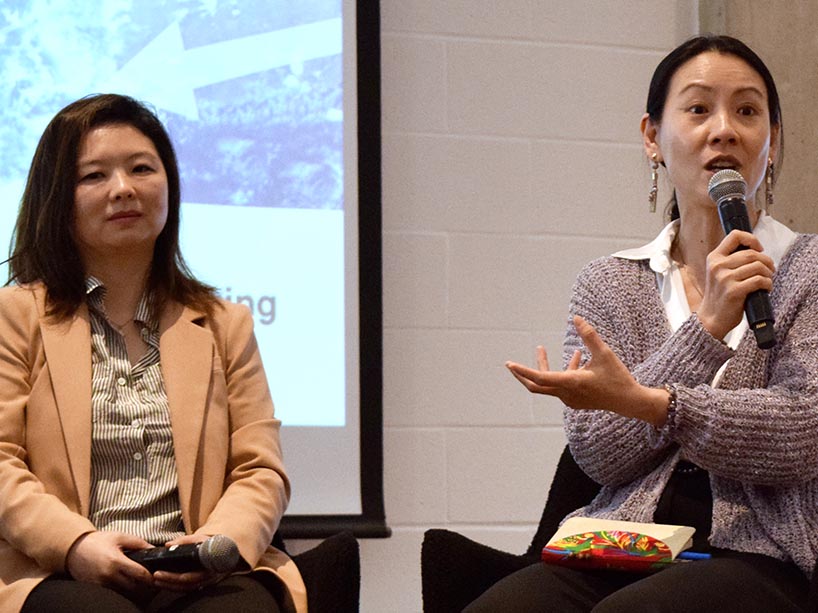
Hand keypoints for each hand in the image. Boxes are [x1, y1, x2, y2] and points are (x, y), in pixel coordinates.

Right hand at [66, 531, 153, 591]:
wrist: (73, 549)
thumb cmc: (97, 541)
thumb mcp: (120, 537)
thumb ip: (138, 543)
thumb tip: (154, 549)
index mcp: (116, 561)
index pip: (139, 574)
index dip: (151, 576)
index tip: (157, 575)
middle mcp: (108, 575)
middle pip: (134, 586)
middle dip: (144, 584)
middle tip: (151, 578)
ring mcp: (102, 584)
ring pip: (125, 592)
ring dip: (134, 587)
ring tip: (139, 579)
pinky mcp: (97, 588)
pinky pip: (115, 592)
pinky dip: (123, 588)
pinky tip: (126, 580)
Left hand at [150, 534, 227, 592]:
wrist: (224, 551)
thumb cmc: (212, 544)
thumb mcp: (200, 538)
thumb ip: (184, 541)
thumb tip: (167, 545)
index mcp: (209, 566)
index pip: (192, 576)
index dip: (178, 577)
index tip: (164, 573)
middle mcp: (207, 577)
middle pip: (186, 584)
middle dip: (169, 581)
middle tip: (156, 575)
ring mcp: (203, 582)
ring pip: (185, 589)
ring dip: (169, 585)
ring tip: (156, 580)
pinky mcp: (198, 584)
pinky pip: (185, 588)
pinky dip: (173, 586)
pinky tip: (164, 582)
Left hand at [506, 316, 668, 425]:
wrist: (629, 402)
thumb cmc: (618, 377)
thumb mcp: (604, 353)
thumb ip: (589, 335)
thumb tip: (576, 318)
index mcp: (571, 383)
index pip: (540, 378)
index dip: (523, 370)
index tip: (509, 364)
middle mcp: (567, 393)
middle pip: (536, 385)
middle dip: (522, 373)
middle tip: (509, 365)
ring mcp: (570, 399)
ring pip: (549, 383)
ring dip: (545, 367)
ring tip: (541, 349)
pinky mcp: (576, 400)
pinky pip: (561, 385)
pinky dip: (562, 372)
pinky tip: (576, 356)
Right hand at [697, 230, 774, 339]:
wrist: (711, 318)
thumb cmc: (720, 296)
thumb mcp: (718, 273)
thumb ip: (731, 260)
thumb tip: (756, 250)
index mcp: (714, 258)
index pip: (735, 235)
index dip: (751, 239)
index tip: (758, 249)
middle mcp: (718, 266)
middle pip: (751, 253)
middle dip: (766, 260)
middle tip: (770, 269)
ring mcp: (725, 278)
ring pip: (758, 266)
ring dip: (768, 273)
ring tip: (767, 280)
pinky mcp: (734, 291)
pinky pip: (759, 280)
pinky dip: (768, 284)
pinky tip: (765, 288)